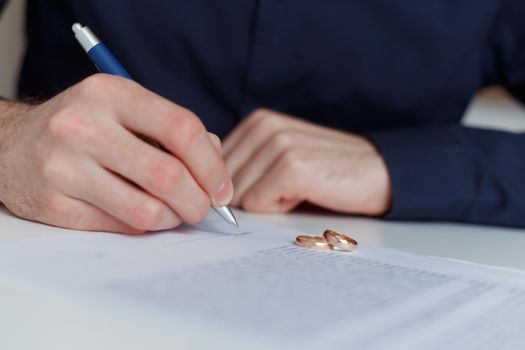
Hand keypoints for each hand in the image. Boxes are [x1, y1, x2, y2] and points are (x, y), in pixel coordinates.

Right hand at [0, 74, 232, 233]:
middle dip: (198, 201)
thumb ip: (174, 133)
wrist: (11, 145)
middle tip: (203, 209)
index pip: (182, 128)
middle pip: (168, 175)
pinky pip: (120, 226)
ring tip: (172, 212)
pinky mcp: (53, 205)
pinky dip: (143, 225)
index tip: (223, 189)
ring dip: (173, 218)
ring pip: (147, 209)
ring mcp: (64, 166)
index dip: (212, 165)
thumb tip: (216, 170)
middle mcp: (84, 125)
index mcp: (111, 93)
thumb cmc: (86, 127)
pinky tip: (140, 214)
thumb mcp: (126, 110)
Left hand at [223, 109, 390, 214]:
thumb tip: (205, 188)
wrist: (378, 172)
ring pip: (238, 194)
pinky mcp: (291, 167)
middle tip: (284, 189)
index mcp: (257, 121)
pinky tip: (303, 194)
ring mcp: (278, 145)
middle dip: (247, 196)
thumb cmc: (327, 170)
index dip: (231, 186)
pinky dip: (278, 208)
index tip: (264, 187)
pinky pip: (257, 204)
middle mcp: (264, 126)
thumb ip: (246, 162)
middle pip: (222, 180)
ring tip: (296, 189)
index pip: (212, 164)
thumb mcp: (280, 155)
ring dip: (267, 202)